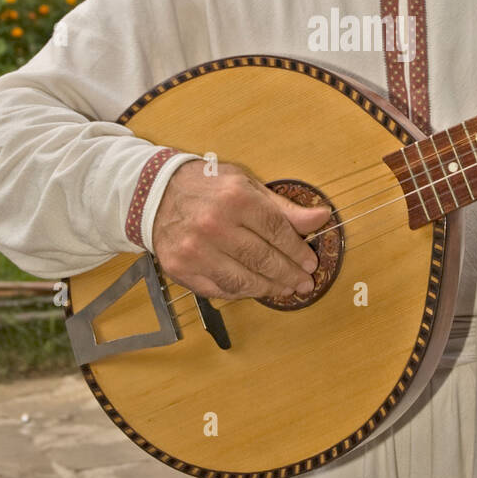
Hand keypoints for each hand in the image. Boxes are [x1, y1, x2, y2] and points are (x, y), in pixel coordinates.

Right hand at [152, 158, 329, 302]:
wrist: (154, 194)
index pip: (277, 232)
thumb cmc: (207, 187)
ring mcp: (196, 250)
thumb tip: (321, 218)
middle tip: (304, 282)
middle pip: (263, 259)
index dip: (298, 251)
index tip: (310, 262)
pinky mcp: (182, 269)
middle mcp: (214, 226)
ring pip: (243, 280)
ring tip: (285, 289)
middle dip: (290, 274)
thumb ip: (283, 207)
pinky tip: (255, 288)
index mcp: (235, 199)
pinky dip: (242, 292)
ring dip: (269, 288)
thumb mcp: (247, 186)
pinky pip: (220, 289)